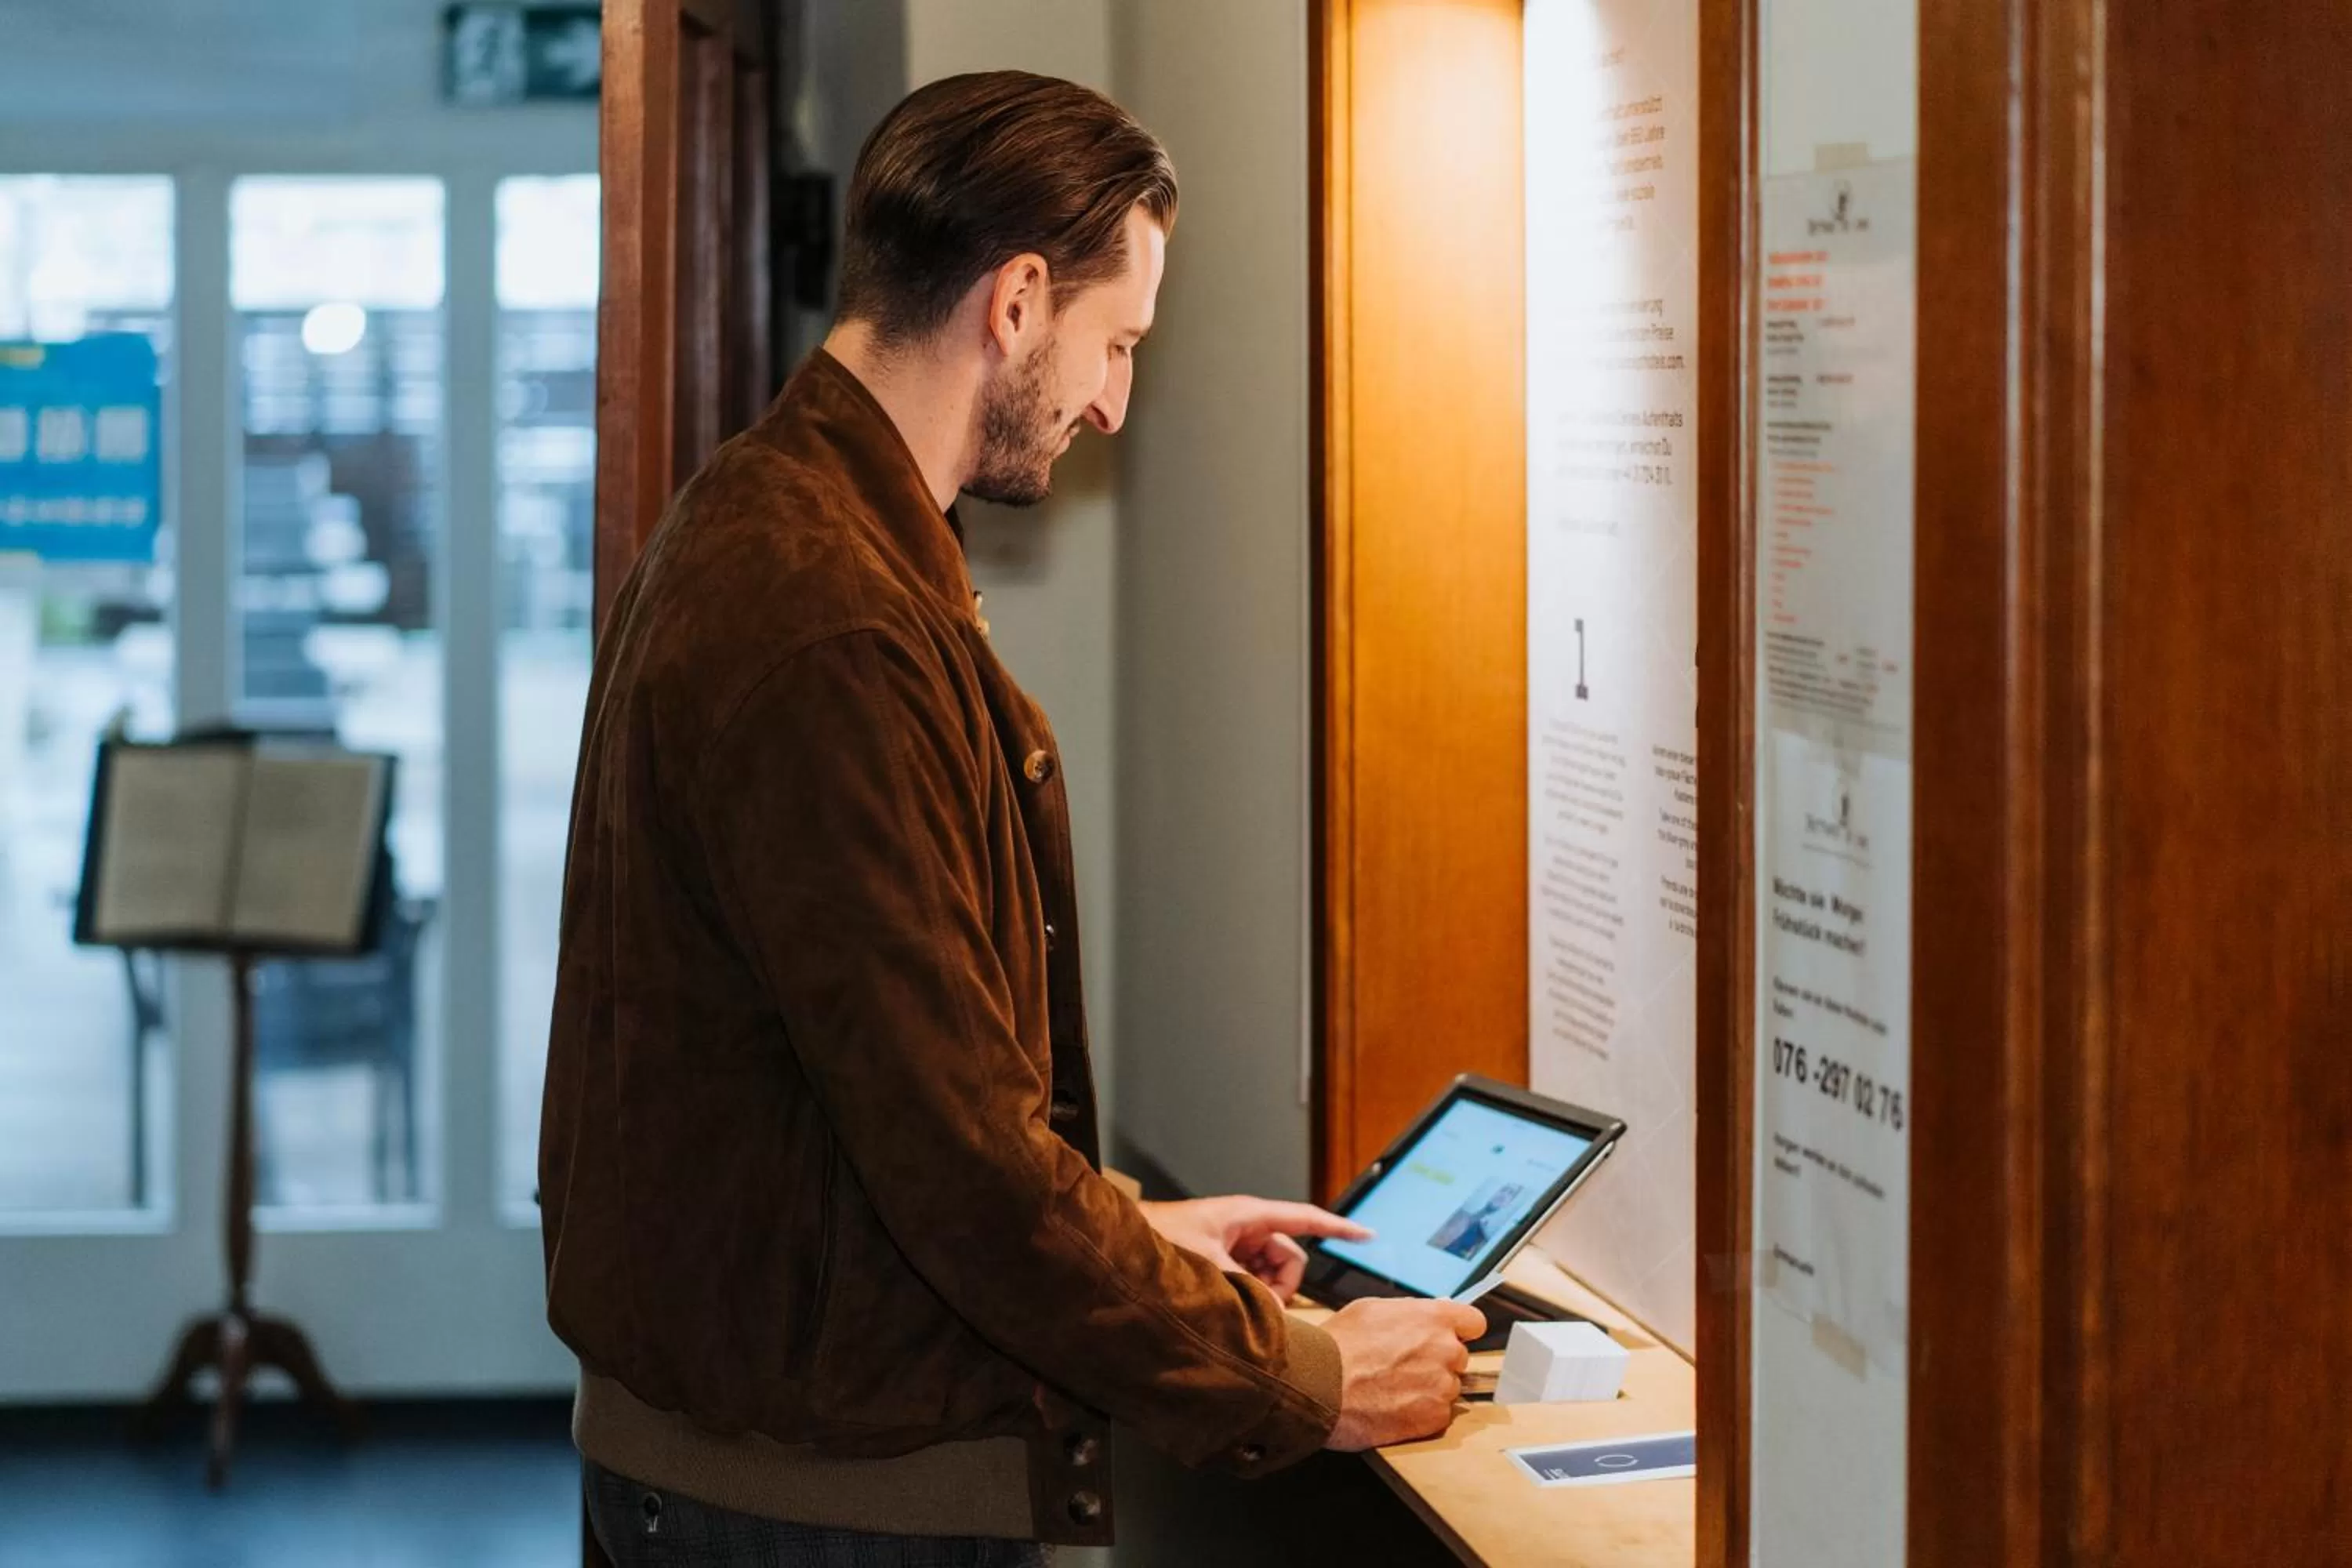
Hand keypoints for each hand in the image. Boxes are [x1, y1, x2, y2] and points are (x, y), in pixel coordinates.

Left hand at [1137, 1196, 1371, 1302]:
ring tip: (1233, 1303)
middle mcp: (1245, 1230)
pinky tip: (1228, 1304)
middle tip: (1256, 1304)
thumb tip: (1273, 1314)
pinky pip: (1251, 1282)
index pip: (1305, 1219)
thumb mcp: (1208, 1263)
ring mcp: (1234, 1247)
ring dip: (1262, 1294)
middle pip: (1288, 1258)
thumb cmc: (1158, 1239)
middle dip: (1281, 1285)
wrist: (1121, 1249)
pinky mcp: (1222, 1263)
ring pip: (1270, 1275)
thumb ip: (1245, 1288)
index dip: (1339, 1228)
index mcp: (1249, 1215)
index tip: (1368, 1236)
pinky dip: (1248, 1296)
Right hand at [1320, 1297, 1487, 1450]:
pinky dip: (1421, 1413)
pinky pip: (1439, 1414)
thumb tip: (1427, 1316)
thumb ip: (1410, 1313)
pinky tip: (1394, 1407)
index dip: (1460, 1331)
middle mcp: (1445, 1350)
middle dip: (1439, 1361)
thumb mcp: (1372, 1309)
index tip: (1449, 1337)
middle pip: (1459, 1357)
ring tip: (1393, 1389)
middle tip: (1406, 1367)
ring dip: (1429, 1389)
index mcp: (1434, 1318)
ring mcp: (1442, 1386)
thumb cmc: (1338, 1345)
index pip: (1474, 1323)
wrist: (1319, 1385)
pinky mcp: (1433, 1418)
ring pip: (1449, 1387)